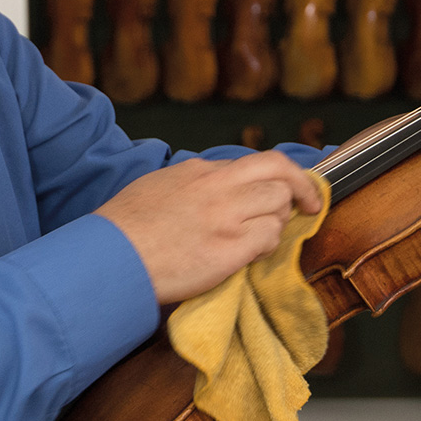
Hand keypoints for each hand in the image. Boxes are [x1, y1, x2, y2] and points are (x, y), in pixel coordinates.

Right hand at [96, 151, 323, 304]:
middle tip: (308, 205)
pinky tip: (253, 255)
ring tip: (264, 237)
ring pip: (280, 203)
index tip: (287, 186)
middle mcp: (218, 186)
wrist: (112, 257)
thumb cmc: (124, 228)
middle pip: (279, 171)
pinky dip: (270, 245)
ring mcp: (226, 215)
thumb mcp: (157, 186)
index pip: (253, 163)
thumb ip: (189, 182)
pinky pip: (270, 237)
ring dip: (279, 220)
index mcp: (200, 170)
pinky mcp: (230, 248)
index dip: (276, 176)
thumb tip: (208, 186)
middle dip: (300, 188)